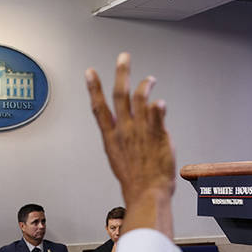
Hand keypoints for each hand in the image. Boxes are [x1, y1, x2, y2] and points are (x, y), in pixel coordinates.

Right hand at [86, 53, 174, 237]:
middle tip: (123, 58)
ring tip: (150, 79)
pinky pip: (158, 115)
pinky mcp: (158, 135)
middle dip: (121, 73)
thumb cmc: (135, 181)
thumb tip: (125, 128)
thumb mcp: (119, 158)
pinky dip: (159, 106)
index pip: (100, 108)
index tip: (90, 73)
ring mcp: (141, 132)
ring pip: (141, 100)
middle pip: (120, 95)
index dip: (94, 88)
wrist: (146, 193)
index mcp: (113, 137)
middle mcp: (125, 131)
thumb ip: (122, 138)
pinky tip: (160, 101)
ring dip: (145, 85)